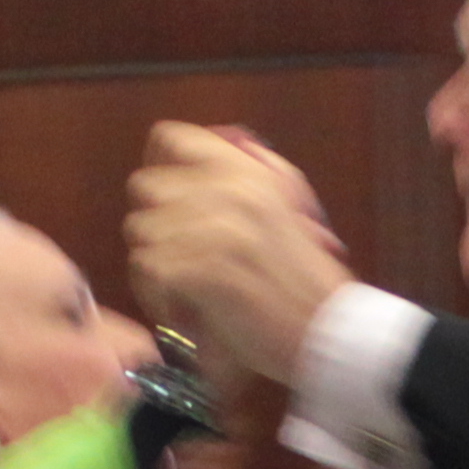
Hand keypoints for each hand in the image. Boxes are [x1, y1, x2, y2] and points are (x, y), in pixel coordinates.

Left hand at [127, 122, 350, 383]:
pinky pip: (146, 267)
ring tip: (182, 287)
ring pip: (140, 230)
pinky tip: (185, 307)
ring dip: (154, 263)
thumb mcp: (286, 207)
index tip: (165, 196)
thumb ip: (246, 175)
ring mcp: (215, 227)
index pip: (170, 138)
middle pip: (145, 186)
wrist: (329, 330)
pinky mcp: (203, 268)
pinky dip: (157, 292)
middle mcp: (230, 190)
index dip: (158, 166)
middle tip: (175, 255)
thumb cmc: (305, 281)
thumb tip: (202, 154)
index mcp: (247, 171)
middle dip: (153, 223)